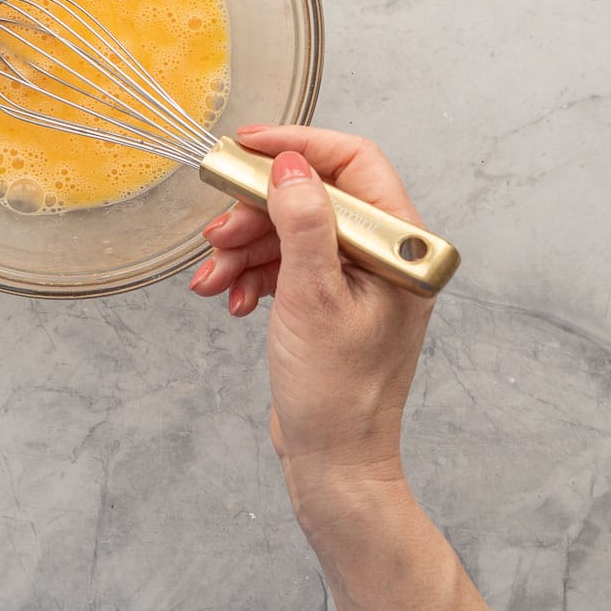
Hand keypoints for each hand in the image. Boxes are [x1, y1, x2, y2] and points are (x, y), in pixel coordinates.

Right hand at [188, 125, 433, 508]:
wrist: (333, 464)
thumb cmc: (336, 393)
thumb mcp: (312, 297)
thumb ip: (303, 222)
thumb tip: (290, 164)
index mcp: (398, 248)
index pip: (353, 162)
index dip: (298, 147)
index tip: (247, 145)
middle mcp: (381, 256)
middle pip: (310, 197)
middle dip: (255, 213)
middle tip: (217, 232)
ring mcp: (353, 277)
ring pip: (288, 230)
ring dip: (243, 249)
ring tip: (212, 279)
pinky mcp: (327, 298)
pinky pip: (283, 262)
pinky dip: (251, 274)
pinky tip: (232, 299)